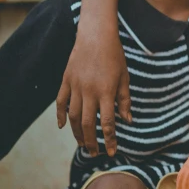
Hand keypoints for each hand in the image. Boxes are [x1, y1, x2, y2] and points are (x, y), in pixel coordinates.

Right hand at [56, 23, 131, 156]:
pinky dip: (61, 115)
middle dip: (91, 141)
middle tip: (94, 153)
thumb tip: (128, 121)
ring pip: (73, 116)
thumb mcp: (125, 77)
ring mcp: (75, 86)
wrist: (95, 35)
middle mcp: (89, 91)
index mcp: (107, 91)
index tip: (112, 152)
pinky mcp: (66, 80)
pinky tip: (63, 126)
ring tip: (82, 143)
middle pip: (88, 124)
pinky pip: (61, 102)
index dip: (110, 139)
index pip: (108, 122)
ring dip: (77, 132)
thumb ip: (125, 100)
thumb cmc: (115, 56)